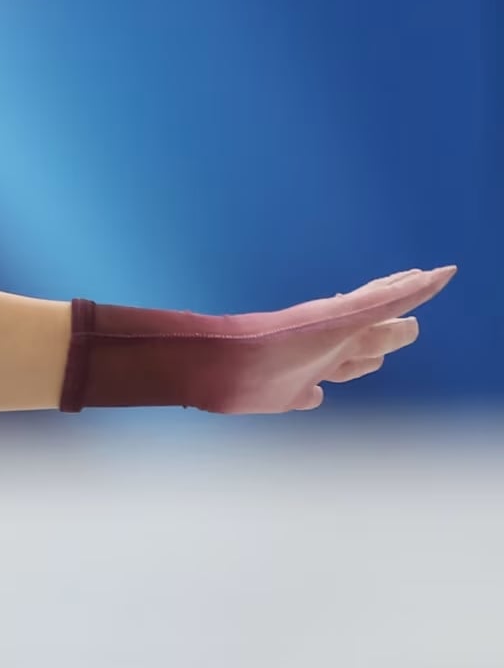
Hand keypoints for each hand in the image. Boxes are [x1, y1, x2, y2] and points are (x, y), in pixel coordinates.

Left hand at [211, 265, 453, 412]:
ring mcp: (306, 368)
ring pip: (344, 364)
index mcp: (346, 323)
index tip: (428, 278)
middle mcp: (329, 343)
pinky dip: (315, 395)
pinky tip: (314, 396)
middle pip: (371, 337)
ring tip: (371, 360)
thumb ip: (394, 298)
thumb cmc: (287, 340)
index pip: (384, 302)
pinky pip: (307, 395)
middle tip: (409, 328)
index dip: (406, 292)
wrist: (225, 365)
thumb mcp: (349, 317)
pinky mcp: (285, 395)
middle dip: (391, 333)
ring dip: (360, 363)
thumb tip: (442, 272)